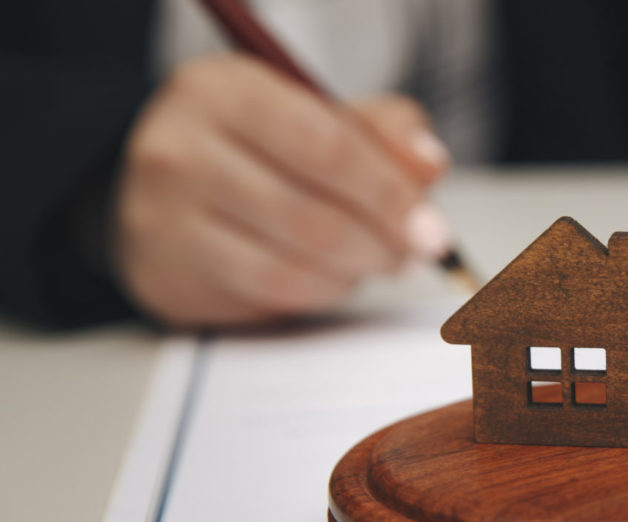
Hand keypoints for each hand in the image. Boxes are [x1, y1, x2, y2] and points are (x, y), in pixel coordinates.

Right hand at [114, 53, 451, 326]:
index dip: (389, 193)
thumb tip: (428, 164)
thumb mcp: (316, 113)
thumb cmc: (257, 146)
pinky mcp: (171, 274)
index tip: (432, 228)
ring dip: (353, 272)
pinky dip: (320, 292)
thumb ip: (382, 132)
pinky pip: (270, 295)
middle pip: (311, 215)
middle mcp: (182, 150)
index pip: (326, 146)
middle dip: (380, 243)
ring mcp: (166, 218)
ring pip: (292, 266)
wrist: (166, 189)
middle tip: (414, 253)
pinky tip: (336, 275)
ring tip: (377, 260)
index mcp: (224, 91)